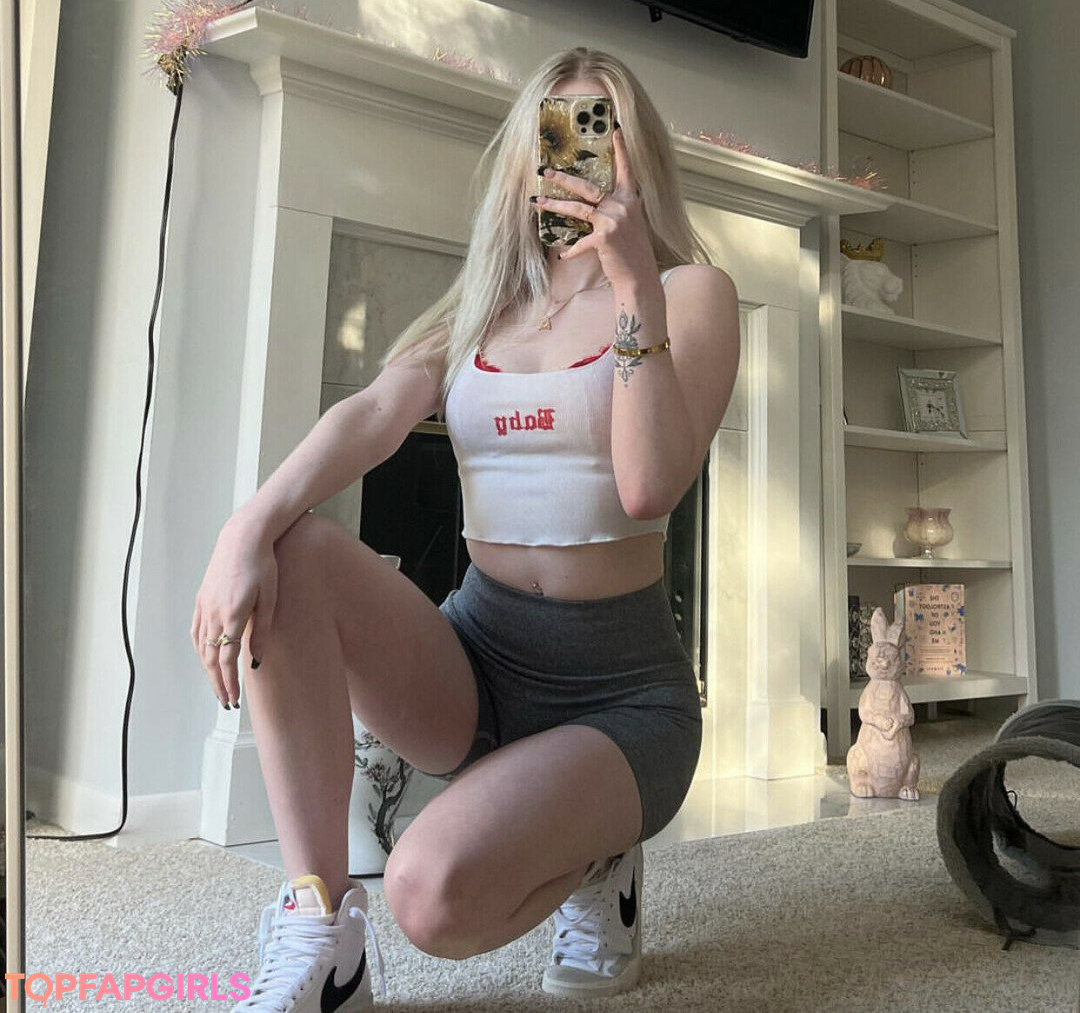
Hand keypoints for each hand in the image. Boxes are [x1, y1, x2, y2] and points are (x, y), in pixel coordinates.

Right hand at [190, 518, 277, 708]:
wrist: (243, 538)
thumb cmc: (263, 565)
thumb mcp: (270, 599)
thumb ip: (262, 631)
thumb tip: (256, 660)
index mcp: (233, 615)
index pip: (227, 659)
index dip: (230, 682)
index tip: (234, 699)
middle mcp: (214, 613)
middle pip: (211, 657)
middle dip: (218, 682)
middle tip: (226, 702)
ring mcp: (204, 605)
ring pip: (201, 646)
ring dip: (208, 669)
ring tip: (217, 685)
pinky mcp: (202, 598)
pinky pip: (196, 630)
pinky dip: (200, 649)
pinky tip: (205, 657)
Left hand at [532, 126, 657, 287]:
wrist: (640, 277)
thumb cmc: (633, 252)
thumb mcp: (630, 225)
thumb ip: (616, 210)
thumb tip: (596, 205)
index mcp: (630, 200)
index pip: (626, 170)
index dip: (621, 150)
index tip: (616, 130)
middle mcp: (622, 206)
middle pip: (587, 186)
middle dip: (563, 177)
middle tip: (545, 169)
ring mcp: (613, 221)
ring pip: (577, 208)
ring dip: (554, 204)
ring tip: (537, 200)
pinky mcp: (604, 238)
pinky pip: (580, 242)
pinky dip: (571, 250)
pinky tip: (563, 255)